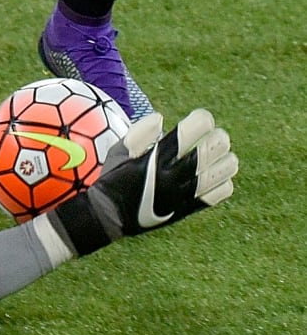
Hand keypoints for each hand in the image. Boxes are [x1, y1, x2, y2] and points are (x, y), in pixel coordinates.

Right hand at [50, 109, 237, 255]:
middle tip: (217, 136)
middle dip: (218, 139)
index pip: (186, 135)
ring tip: (224, 155)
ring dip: (226, 161)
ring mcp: (179, 195)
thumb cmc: (113, 179)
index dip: (201, 121)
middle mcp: (169, 177)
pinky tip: (218, 177)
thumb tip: (159, 117)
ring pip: (218, 175)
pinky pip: (216, 196)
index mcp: (153, 160)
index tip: (202, 118)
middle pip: (207, 153)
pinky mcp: (185, 210)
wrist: (109, 216)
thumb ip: (139, 132)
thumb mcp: (118, 151)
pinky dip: (223, 183)